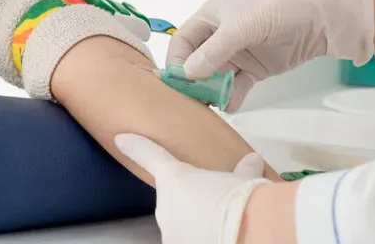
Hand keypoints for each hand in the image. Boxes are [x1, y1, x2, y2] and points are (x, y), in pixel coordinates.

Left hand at [115, 133, 267, 243]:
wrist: (245, 228)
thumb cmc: (239, 200)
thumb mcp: (243, 179)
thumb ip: (243, 170)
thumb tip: (252, 161)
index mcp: (175, 180)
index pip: (151, 158)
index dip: (137, 147)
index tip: (122, 140)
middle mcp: (166, 208)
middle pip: (173, 202)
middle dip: (192, 202)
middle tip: (216, 205)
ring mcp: (170, 234)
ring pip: (179, 227)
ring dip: (195, 225)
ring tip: (220, 225)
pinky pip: (186, 240)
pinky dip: (200, 238)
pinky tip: (218, 236)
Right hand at [168, 0, 374, 110]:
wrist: (320, 18)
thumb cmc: (277, 11)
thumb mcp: (241, 28)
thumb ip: (213, 52)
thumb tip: (187, 74)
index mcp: (212, 15)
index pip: (183, 40)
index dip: (178, 60)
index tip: (177, 82)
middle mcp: (221, 34)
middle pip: (197, 61)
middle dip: (194, 80)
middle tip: (192, 100)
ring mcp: (238, 52)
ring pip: (216, 76)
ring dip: (213, 91)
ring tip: (212, 105)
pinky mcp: (255, 68)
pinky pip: (236, 85)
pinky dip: (232, 96)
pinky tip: (231, 105)